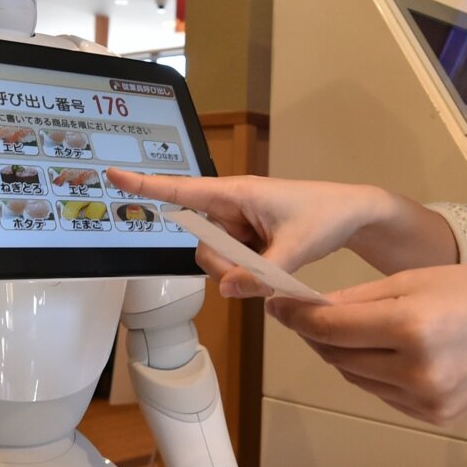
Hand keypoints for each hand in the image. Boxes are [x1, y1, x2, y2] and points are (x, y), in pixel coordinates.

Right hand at [106, 170, 389, 298]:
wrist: (354, 215)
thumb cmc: (326, 216)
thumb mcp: (297, 247)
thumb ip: (261, 273)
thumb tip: (226, 290)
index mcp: (235, 193)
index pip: (181, 191)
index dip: (146, 186)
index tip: (112, 176)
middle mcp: (230, 207)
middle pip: (202, 243)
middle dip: (225, 265)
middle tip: (264, 271)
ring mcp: (238, 224)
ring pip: (218, 258)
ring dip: (241, 271)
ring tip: (278, 265)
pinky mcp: (248, 239)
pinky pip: (234, 264)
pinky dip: (251, 273)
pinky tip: (276, 265)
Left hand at [267, 265, 466, 424]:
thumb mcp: (418, 278)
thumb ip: (360, 297)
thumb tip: (310, 309)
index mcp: (411, 327)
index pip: (330, 328)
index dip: (296, 317)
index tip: (278, 305)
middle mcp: (417, 371)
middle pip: (337, 356)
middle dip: (318, 335)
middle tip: (308, 313)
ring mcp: (426, 400)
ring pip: (356, 378)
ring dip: (344, 355)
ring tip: (354, 330)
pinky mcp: (433, 417)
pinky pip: (382, 394)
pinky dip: (374, 374)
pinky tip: (389, 354)